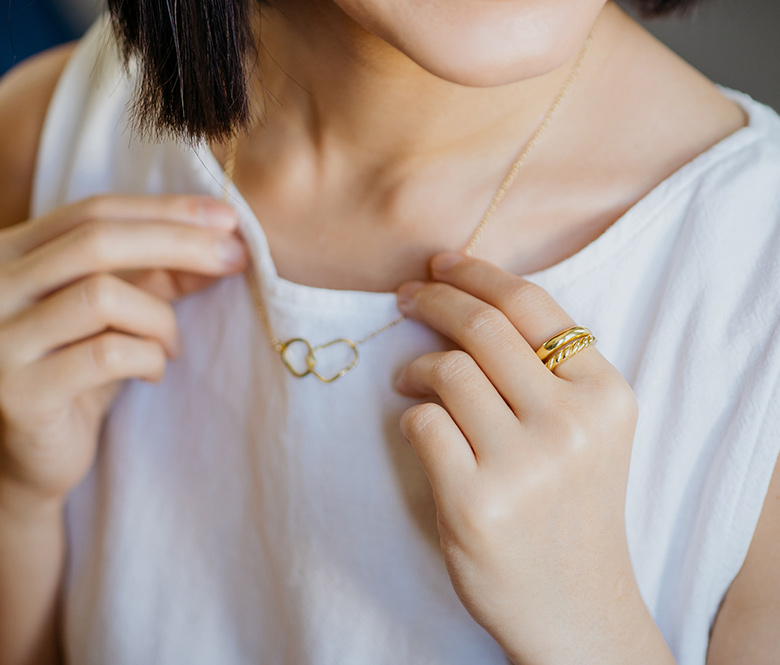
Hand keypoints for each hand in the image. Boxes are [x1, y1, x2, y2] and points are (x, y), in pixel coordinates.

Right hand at [0, 195, 247, 512]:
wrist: (31, 457)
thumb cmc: (78, 374)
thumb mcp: (120, 316)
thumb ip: (159, 276)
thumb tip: (224, 242)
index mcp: (13, 255)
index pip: (93, 212)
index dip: (165, 210)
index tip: (227, 217)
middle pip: (96, 241)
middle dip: (180, 242)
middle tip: (235, 257)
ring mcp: (0, 339)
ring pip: (101, 295)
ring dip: (159, 319)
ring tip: (171, 345)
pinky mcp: (20, 391)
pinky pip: (106, 354)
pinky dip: (148, 358)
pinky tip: (152, 372)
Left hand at [395, 252, 673, 663]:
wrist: (573, 605)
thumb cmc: (570, 507)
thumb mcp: (587, 431)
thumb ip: (546, 370)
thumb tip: (465, 301)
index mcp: (606, 394)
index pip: (532, 305)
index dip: (477, 274)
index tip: (440, 265)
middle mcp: (571, 423)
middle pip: (482, 327)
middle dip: (433, 299)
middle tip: (405, 296)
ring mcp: (524, 464)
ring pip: (447, 370)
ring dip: (415, 366)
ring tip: (409, 378)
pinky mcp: (475, 500)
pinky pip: (422, 423)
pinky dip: (410, 415)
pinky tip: (417, 426)